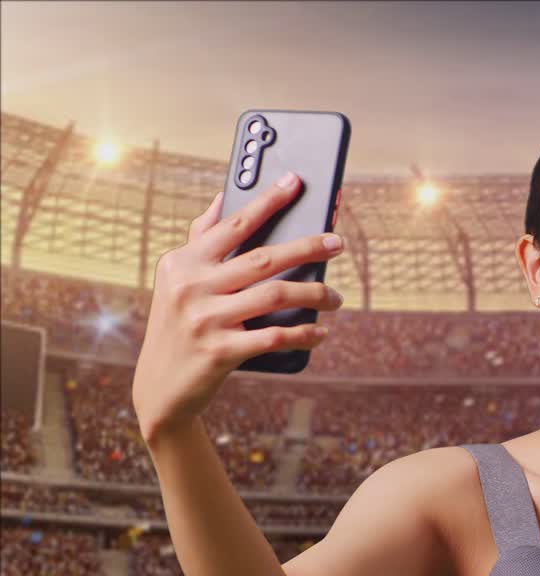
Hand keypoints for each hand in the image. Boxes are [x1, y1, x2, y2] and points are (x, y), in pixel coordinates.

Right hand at [132, 171, 345, 442]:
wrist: (160, 388)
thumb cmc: (179, 325)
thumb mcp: (178, 281)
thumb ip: (201, 240)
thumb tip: (224, 198)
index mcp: (182, 262)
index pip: (234, 225)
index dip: (268, 201)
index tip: (295, 181)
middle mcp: (190, 287)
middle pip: (263, 258)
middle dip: (308, 247)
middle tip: (338, 243)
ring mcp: (204, 319)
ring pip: (275, 295)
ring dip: (314, 294)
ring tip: (336, 297)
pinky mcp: (220, 352)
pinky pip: (275, 335)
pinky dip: (304, 333)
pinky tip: (321, 332)